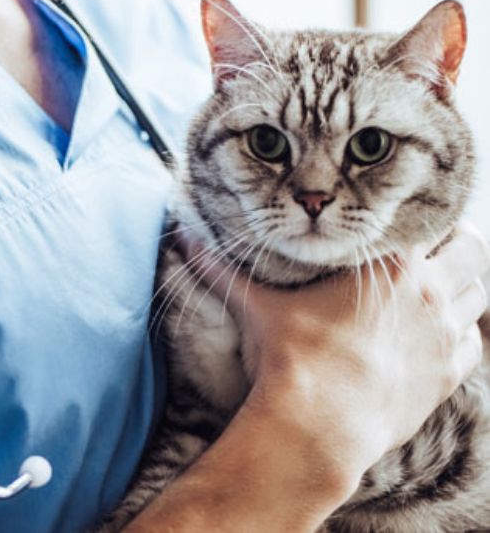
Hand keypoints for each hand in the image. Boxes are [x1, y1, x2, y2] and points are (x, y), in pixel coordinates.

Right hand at [190, 222, 489, 490]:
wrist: (318, 427)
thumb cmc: (291, 358)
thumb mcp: (257, 306)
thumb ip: (221, 268)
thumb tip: (182, 236)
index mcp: (391, 267)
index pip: (429, 219)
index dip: (422, 215)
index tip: (407, 218)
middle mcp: (429, 294)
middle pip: (470, 249)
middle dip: (457, 242)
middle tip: (433, 246)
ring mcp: (444, 336)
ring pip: (478, 293)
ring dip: (463, 286)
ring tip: (436, 288)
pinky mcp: (448, 376)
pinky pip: (473, 342)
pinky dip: (464, 333)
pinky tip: (439, 334)